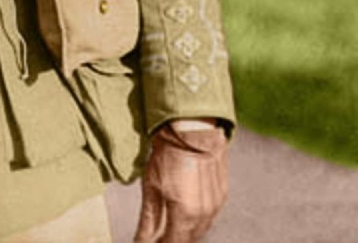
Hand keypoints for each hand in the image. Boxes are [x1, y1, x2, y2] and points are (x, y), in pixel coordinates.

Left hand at [134, 120, 228, 242]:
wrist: (193, 130)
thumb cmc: (168, 154)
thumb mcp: (151, 186)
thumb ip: (148, 219)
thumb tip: (140, 240)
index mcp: (184, 214)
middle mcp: (204, 214)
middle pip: (188, 239)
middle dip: (173, 240)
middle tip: (158, 238)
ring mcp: (216, 205)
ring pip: (200, 229)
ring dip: (185, 232)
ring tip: (169, 228)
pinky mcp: (222, 196)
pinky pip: (209, 216)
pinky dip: (196, 220)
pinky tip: (184, 213)